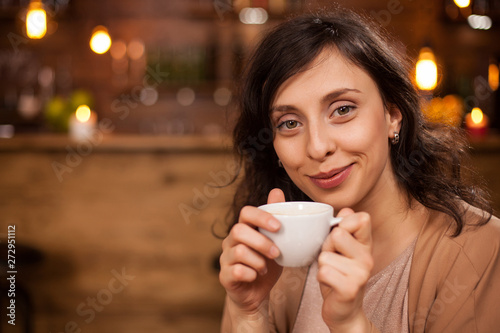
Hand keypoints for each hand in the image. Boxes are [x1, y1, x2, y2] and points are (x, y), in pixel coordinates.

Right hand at [219, 188, 284, 315]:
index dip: (261, 217)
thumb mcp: (276, 241)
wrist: (257, 293)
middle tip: (277, 253)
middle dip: (262, 242)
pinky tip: (255, 276)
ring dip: (258, 261)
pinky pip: (236, 271)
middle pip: (238, 230)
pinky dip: (250, 274)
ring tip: (266, 268)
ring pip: (239, 251)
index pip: (246, 212)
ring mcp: (225, 257)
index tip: (279, 227)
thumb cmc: (266, 263)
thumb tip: (277, 191)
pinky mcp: (225, 275)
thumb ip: (276, 218)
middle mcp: (231, 240)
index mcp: (244, 228)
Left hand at [317, 208, 373, 331]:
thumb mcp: (340, 248)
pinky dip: (320, 277)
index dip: (344, 223)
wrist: (344, 310)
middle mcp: (367, 257)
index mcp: (366, 244)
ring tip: (331, 273)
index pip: (362, 218)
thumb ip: (342, 228)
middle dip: (326, 246)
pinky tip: (329, 283)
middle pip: (337, 234)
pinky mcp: (350, 289)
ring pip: (325, 255)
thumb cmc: (338, 274)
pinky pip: (323, 271)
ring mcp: (361, 274)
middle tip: (333, 259)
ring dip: (322, 264)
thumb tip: (345, 210)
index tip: (339, 236)